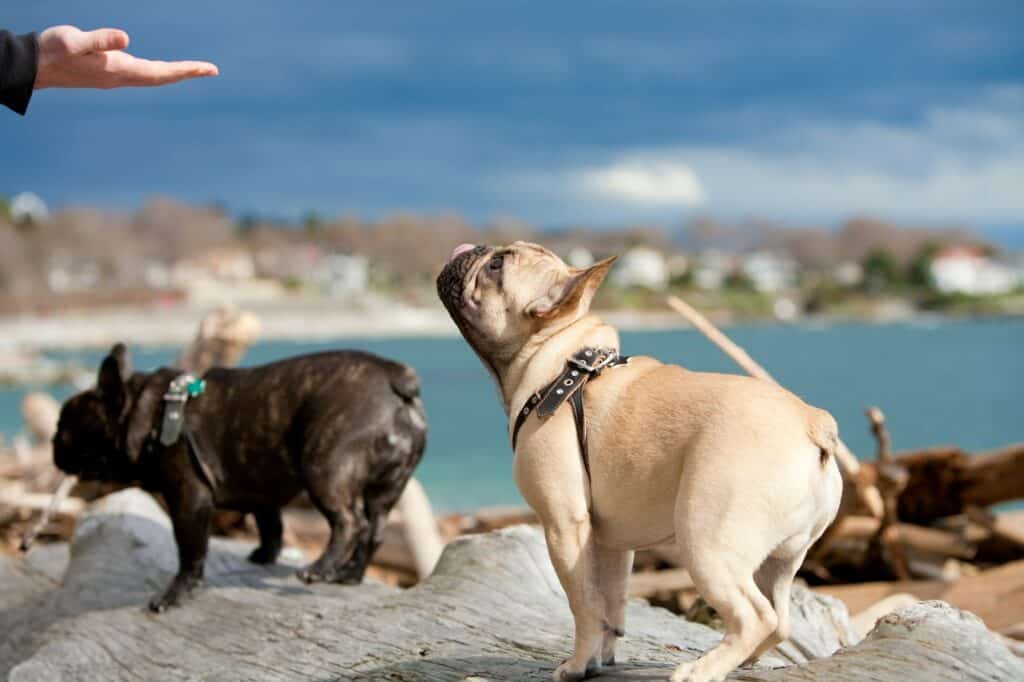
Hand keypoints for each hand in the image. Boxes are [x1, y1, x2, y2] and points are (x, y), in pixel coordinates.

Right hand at [34, 25, 217, 89]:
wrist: (32, 67)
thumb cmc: (52, 51)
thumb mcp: (74, 40)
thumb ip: (99, 40)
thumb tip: (126, 39)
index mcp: (119, 70)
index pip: (160, 72)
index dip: (185, 70)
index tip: (208, 69)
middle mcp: (121, 77)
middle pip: (162, 77)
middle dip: (187, 72)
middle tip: (212, 69)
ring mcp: (114, 76)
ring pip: (152, 77)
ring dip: (174, 73)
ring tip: (194, 69)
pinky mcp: (106, 73)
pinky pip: (141, 74)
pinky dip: (157, 71)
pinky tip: (161, 70)